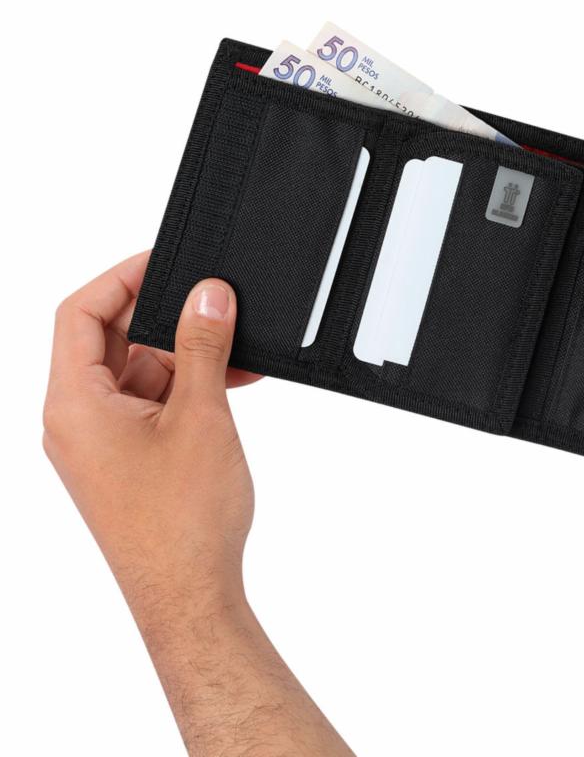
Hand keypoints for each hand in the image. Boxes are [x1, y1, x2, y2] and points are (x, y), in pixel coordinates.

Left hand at [43, 252, 257, 614]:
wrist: (189, 596)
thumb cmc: (183, 522)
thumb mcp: (200, 416)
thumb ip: (202, 346)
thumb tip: (208, 295)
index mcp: (73, 406)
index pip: (79, 314)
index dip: (121, 278)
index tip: (165, 261)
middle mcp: (76, 422)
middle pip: (107, 340)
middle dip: (165, 319)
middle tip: (212, 303)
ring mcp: (100, 443)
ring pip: (135, 371)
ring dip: (184, 356)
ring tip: (236, 353)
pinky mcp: (126, 460)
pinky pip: (150, 403)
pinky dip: (186, 387)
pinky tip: (231, 383)